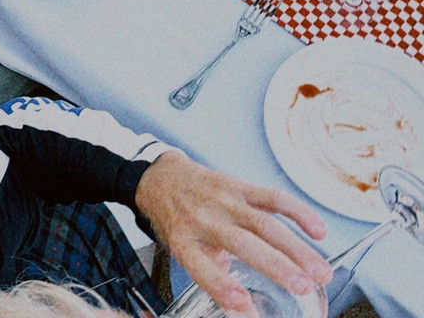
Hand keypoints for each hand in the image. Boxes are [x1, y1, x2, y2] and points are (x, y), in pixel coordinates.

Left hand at [135, 152, 331, 314]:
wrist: (161, 178)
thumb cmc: (177, 221)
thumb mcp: (183, 249)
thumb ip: (211, 272)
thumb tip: (241, 307)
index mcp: (184, 241)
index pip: (202, 268)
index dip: (222, 287)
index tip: (244, 306)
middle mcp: (203, 220)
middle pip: (242, 243)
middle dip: (276, 266)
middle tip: (303, 286)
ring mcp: (223, 201)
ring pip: (264, 223)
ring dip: (296, 248)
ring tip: (320, 271)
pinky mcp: (238, 186)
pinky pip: (272, 197)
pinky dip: (298, 212)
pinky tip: (318, 230)